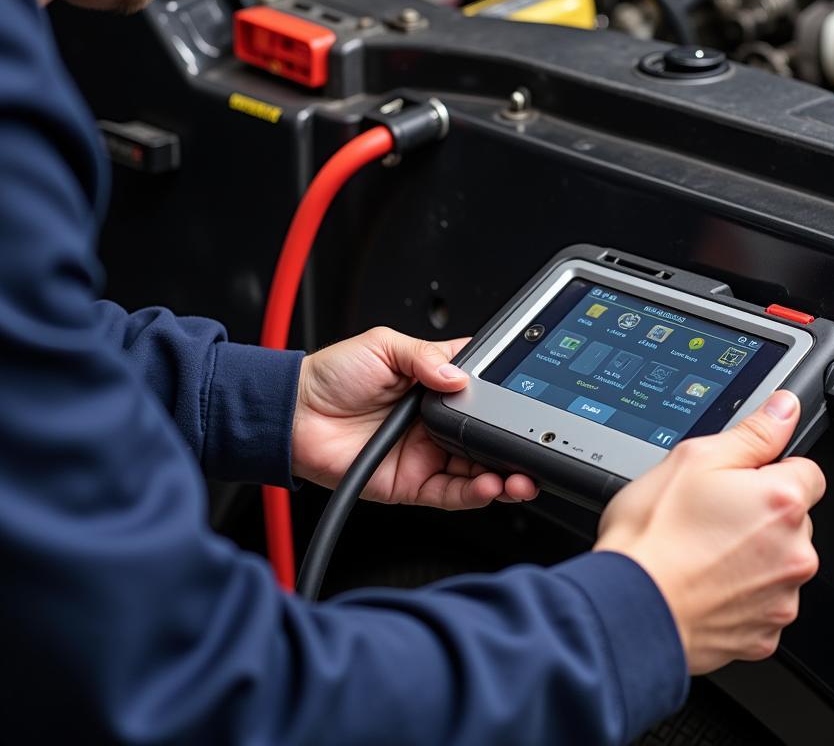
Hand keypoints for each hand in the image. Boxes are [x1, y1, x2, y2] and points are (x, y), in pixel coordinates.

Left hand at [292, 327, 538, 509]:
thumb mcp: (383, 346)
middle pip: (489, 435)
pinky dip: (475, 493)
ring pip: (478, 469)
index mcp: (434, 383)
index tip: (528, 401)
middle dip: (514, 444)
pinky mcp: (413, 483)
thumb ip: (424, 357)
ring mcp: (428, 453)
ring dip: (504, 474)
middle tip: (534, 447)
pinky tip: (489, 486)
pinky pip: (452, 493)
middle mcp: (437, 420)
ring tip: (519, 475)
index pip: (483, 390)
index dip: (507, 396)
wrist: (294, 415)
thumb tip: (458, 376)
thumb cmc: (332, 375)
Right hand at [594, 391, 824, 674]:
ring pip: (776, 563)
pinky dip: (737, 594)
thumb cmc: (654, 536)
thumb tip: (785, 409)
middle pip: (792, 520)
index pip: (807, 472)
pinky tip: (701, 582)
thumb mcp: (694, 459)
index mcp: (782, 502)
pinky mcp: (764, 636)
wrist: (629, 607)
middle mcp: (795, 553)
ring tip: (699, 551)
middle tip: (708, 515)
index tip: (738, 481)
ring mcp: (781, 599)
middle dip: (759, 515)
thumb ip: (751, 433)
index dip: (769, 470)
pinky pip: (760, 603)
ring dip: (750, 556)